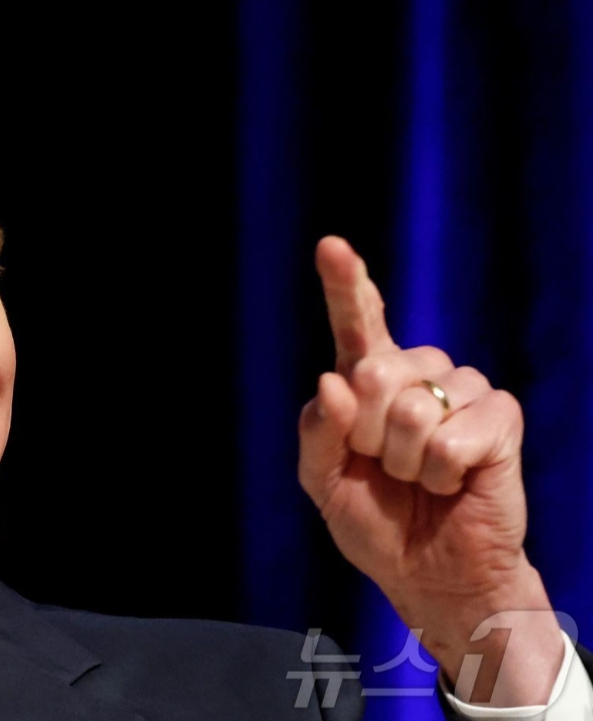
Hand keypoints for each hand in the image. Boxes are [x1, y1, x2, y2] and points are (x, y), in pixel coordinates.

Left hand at [298, 236, 563, 705]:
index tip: (331, 245)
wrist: (427, 573)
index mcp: (368, 383)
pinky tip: (451, 483)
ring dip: (403, 461)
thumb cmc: (375, 522)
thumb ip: (317, 432)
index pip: (357, 324)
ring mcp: (462, 391)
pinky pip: (452, 438)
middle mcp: (417, 375)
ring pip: (413, 407)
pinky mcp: (499, 419)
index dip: (346, 283)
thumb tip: (333, 381)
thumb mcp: (323, 481)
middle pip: (375, 370)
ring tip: (417, 478)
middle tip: (381, 466)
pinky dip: (440, 474)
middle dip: (365, 434)